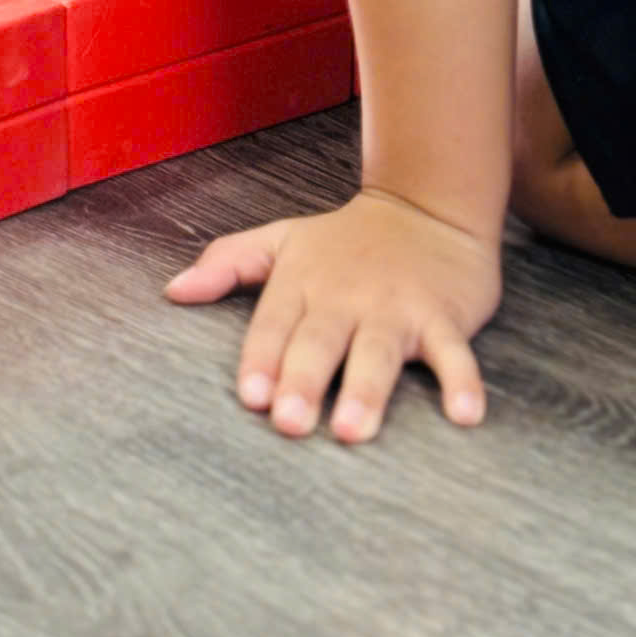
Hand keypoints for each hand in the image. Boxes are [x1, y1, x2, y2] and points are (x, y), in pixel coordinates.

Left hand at [168, 191, 500, 444]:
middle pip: (320, 340)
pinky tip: (464, 416)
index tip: (250, 396)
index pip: (274, 323)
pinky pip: (453, 353)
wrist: (426, 206)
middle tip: (290, 424)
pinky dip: (461, 382)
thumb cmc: (344, 240)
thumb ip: (227, 263)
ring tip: (354, 430)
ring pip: (378, 350)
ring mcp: (395, 307)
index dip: (261, 359)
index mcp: (302, 281)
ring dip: (367, 389)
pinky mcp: (443, 317)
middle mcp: (345, 296)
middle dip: (304, 380)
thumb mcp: (281, 240)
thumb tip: (172, 291)